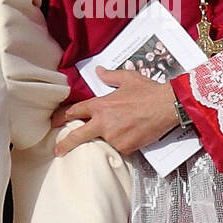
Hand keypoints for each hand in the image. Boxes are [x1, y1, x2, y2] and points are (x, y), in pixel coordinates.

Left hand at [52, 68, 177, 156]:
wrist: (167, 106)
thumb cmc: (148, 91)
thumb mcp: (127, 78)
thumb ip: (109, 76)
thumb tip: (98, 72)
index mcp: (101, 105)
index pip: (75, 111)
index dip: (62, 116)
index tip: (55, 121)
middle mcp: (103, 123)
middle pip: (77, 136)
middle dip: (65, 144)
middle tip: (58, 150)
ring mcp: (114, 137)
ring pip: (103, 141)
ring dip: (108, 138)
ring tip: (122, 129)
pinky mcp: (125, 147)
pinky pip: (120, 147)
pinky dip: (123, 142)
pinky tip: (132, 134)